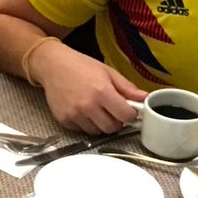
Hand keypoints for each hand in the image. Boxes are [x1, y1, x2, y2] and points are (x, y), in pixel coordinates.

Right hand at [33, 42, 147, 131]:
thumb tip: (144, 97)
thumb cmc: (81, 66)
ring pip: (97, 132)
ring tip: (98, 110)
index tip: (129, 111)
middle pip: (112, 128)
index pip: (125, 115)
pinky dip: (86, 124)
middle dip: (117, 121)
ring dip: (101, 124)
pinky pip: (82, 130)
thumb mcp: (107, 72)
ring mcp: (74, 114)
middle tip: (113, 111)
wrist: (53, 65)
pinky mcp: (64, 120)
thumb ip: (127, 87)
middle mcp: (88, 105)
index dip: (131, 115)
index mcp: (102, 91)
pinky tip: (84, 111)